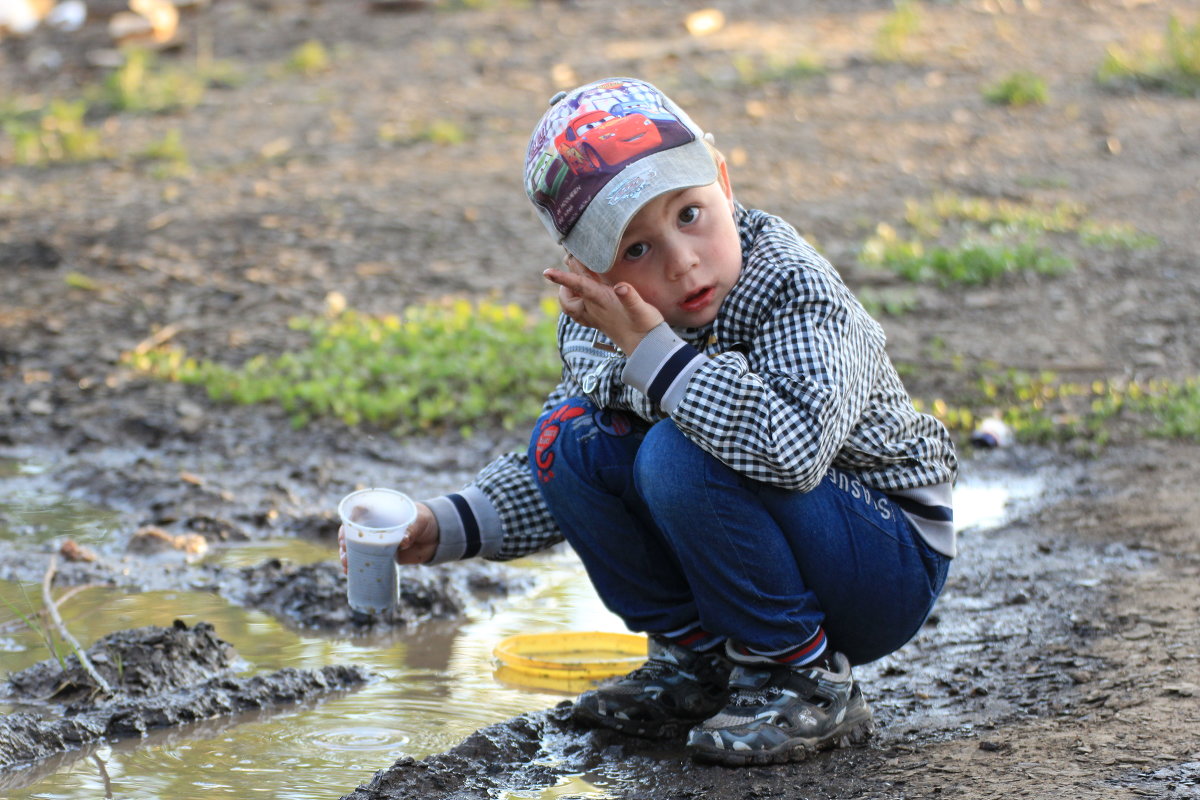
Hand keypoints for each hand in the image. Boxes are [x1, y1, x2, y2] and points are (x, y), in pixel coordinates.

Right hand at [337, 501, 439, 571]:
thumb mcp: (419, 521)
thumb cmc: (427, 520)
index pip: (357, 516)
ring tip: (347, 567)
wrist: (439, 536)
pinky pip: (368, 561)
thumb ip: (411, 529)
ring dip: (348, 557)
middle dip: (345, 545)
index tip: (345, 536)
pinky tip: (351, 574)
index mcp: (380, 513)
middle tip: (345, 556)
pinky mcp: (385, 556)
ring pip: (357, 549)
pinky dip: (359, 567)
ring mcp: (379, 542)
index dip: (347, 525)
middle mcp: (376, 527)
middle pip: (353, 534)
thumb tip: (403, 542)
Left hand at [543, 255, 663, 354]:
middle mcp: (593, 309)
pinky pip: (578, 311)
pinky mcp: (598, 322)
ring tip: (576, 281)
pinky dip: (575, 301)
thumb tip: (621, 287)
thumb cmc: (645, 325)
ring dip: (568, 292)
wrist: (647, 348)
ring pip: (570, 305)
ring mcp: (594, 317)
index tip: (546, 272)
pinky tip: (583, 296)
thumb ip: (630, 297)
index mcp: (601, 301)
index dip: (563, 277)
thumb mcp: (641, 308)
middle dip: (565, 281)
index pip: (578, 285)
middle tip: (572, 264)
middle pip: (569, 294)